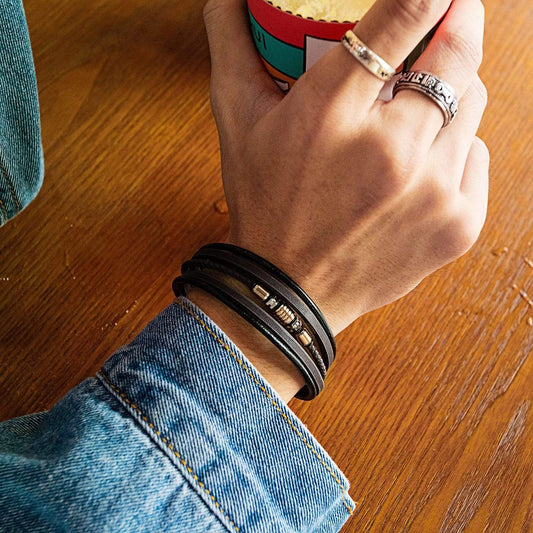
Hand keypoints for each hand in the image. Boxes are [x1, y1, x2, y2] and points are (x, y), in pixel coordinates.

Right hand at [203, 0, 487, 336]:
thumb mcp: (237, 123)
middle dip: (460, 27)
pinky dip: (457, 149)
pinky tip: (421, 165)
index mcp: (331, 115)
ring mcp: (432, 192)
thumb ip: (232, 43)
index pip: (408, 16)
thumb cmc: (264, 205)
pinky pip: (478, 158)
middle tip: (449, 23)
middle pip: (459, 56)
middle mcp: (391, 151)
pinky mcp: (457, 225)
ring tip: (418, 108)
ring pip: (473, 105)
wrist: (288, 290)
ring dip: (453, 93)